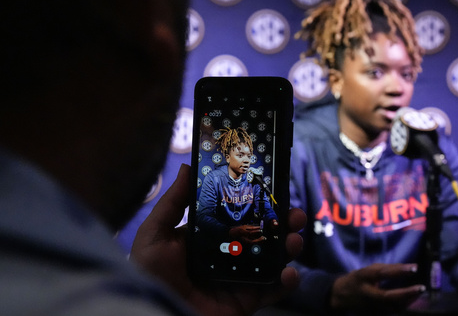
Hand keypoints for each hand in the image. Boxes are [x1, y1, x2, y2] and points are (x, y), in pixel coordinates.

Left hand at [130, 163, 305, 315]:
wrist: (158, 315)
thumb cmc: (150, 274)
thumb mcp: (155, 234)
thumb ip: (172, 202)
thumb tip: (188, 167)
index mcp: (210, 234)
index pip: (240, 212)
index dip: (258, 200)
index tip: (273, 188)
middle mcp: (229, 252)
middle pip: (263, 232)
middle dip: (283, 221)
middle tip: (294, 215)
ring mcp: (241, 275)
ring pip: (275, 257)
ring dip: (290, 246)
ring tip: (294, 240)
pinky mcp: (248, 299)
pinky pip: (275, 290)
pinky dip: (289, 281)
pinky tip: (289, 272)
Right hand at [330, 263, 425, 313]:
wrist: (341, 297)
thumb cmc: (357, 280)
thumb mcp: (367, 271)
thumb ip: (386, 269)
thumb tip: (408, 268)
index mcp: (364, 278)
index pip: (382, 273)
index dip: (398, 270)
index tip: (414, 267)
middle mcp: (368, 294)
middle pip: (389, 296)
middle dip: (407, 293)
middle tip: (421, 287)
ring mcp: (372, 307)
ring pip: (394, 306)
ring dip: (409, 300)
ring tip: (419, 291)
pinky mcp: (377, 314)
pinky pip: (394, 310)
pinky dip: (405, 304)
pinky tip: (412, 299)